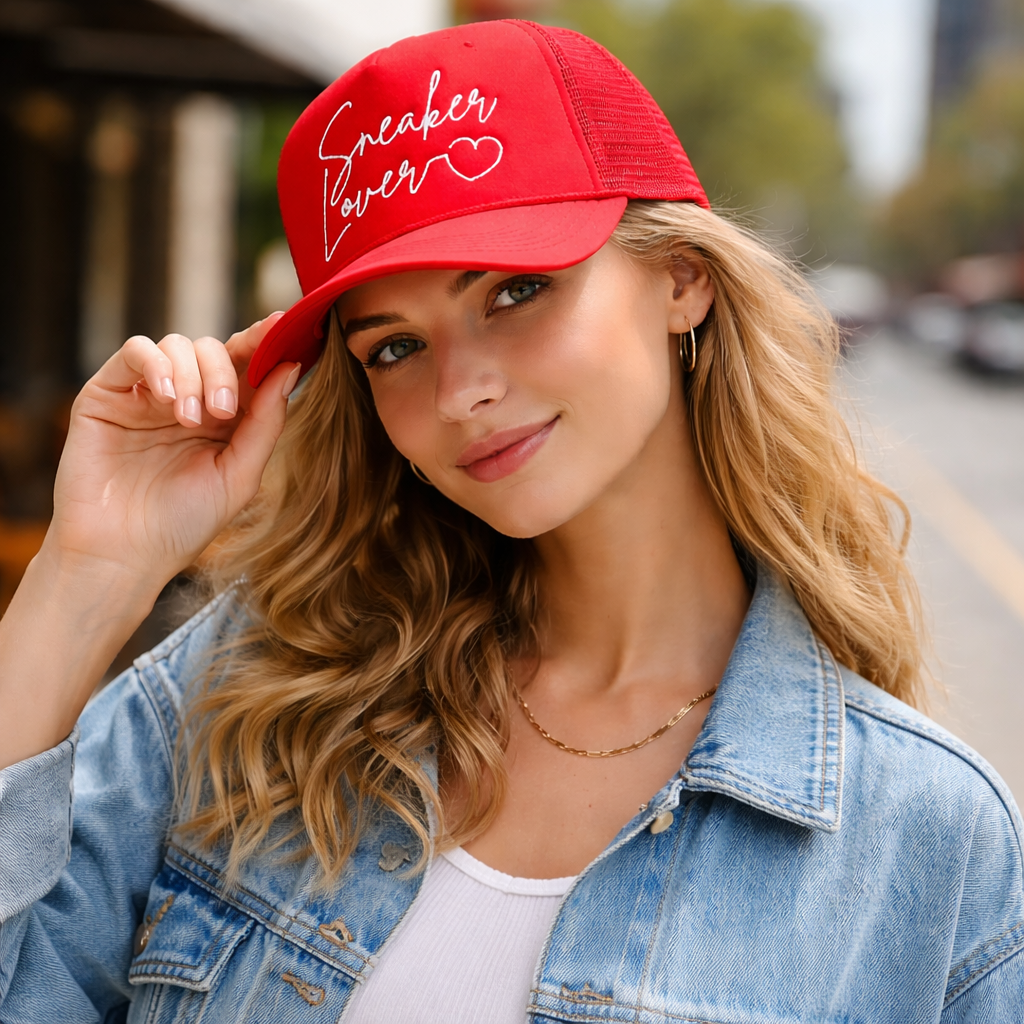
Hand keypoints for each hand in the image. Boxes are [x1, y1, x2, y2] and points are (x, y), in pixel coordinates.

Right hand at [49, 315, 299, 589]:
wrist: (122, 554)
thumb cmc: (184, 523)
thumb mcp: (239, 474)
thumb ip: (266, 421)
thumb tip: (292, 367)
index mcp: (224, 417)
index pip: (248, 365)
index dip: (266, 342)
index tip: (285, 325)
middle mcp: (187, 398)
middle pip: (216, 349)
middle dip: (226, 372)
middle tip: (223, 412)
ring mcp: (147, 394)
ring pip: (178, 345)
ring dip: (193, 376)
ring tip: (190, 420)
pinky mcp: (108, 393)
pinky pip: (136, 350)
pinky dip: (157, 365)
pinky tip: (165, 398)